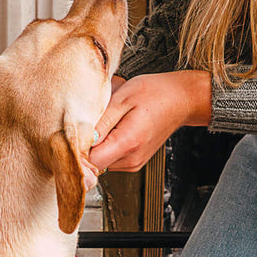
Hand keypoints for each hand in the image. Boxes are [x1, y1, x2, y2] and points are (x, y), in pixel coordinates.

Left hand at [88, 71, 211, 172]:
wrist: (181, 99)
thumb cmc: (155, 93)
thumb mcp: (122, 98)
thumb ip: (99, 121)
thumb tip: (79, 137)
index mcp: (127, 143)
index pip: (88, 161)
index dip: (77, 147)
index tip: (76, 132)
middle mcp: (131, 159)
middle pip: (93, 163)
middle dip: (87, 144)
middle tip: (94, 121)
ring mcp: (134, 163)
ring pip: (100, 161)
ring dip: (98, 144)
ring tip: (110, 122)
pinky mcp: (134, 162)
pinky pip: (110, 158)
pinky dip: (108, 145)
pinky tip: (117, 128)